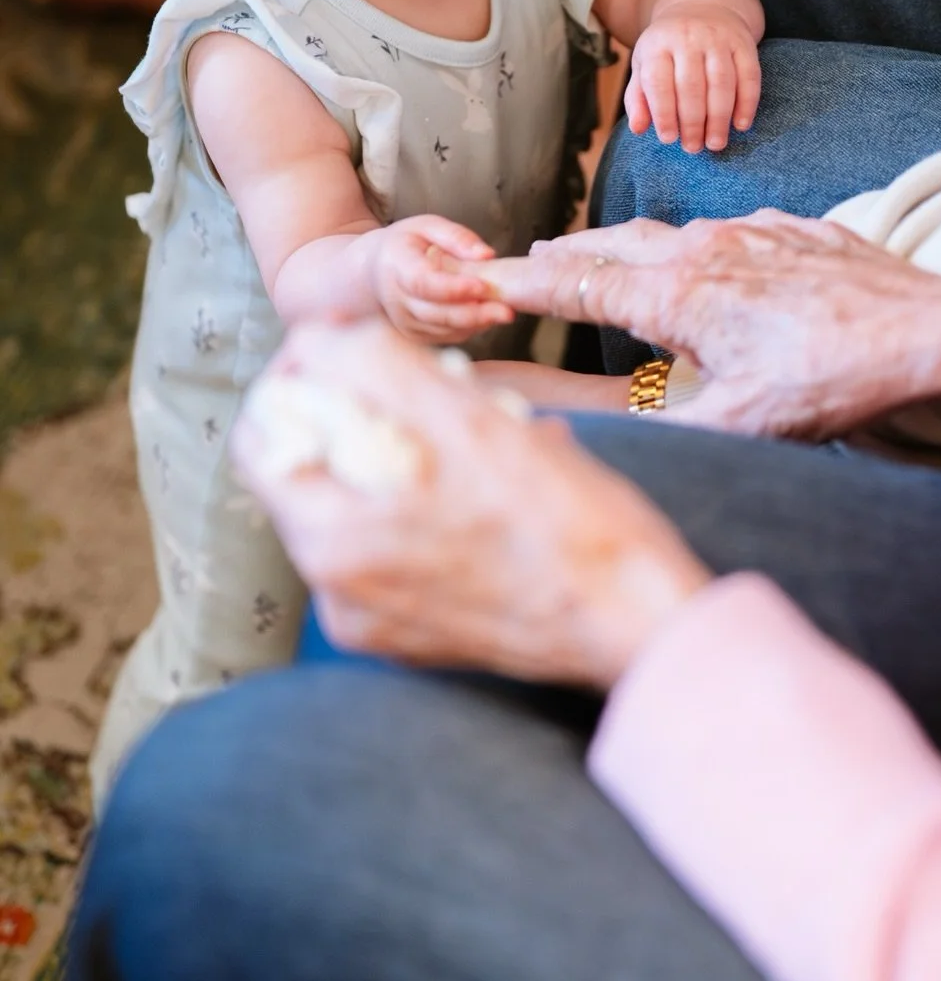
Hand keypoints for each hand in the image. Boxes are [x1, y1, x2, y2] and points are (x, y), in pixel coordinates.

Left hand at [232, 321, 710, 684]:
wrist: (638, 624)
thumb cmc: (567, 525)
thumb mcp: (468, 420)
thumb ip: (374, 367)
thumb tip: (316, 338)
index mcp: (331, 539)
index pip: (263, 437)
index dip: (301, 378)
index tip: (355, 350)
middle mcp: (336, 594)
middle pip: (312, 472)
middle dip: (358, 416)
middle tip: (427, 390)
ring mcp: (376, 623)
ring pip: (357, 508)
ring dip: (399, 459)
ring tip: (473, 438)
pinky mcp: (417, 641)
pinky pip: (395, 555)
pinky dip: (426, 513)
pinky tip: (490, 496)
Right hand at [368, 215, 513, 343]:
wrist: (375, 270)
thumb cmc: (407, 244)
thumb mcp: (428, 226)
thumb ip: (457, 237)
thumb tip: (487, 255)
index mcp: (396, 265)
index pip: (423, 282)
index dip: (453, 288)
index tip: (482, 286)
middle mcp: (395, 298)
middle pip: (435, 313)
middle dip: (474, 314)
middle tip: (507, 311)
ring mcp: (403, 320)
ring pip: (442, 328)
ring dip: (475, 324)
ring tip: (503, 312)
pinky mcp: (413, 334)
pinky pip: (444, 336)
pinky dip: (468, 329)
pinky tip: (486, 316)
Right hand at [480, 212, 940, 439]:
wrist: (926, 328)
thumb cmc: (834, 379)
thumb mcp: (743, 425)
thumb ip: (667, 431)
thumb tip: (602, 449)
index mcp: (680, 296)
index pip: (580, 284)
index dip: (525, 283)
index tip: (483, 279)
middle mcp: (707, 251)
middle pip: (614, 245)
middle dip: (566, 255)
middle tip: (530, 261)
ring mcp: (754, 233)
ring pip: (670, 234)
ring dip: (628, 247)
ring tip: (603, 255)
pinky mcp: (797, 231)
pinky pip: (729, 231)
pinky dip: (696, 244)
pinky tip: (705, 256)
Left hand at [626, 4, 761, 152]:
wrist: (702, 8)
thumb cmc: (668, 49)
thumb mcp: (645, 65)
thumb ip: (638, 97)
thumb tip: (638, 129)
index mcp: (658, 44)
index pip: (659, 82)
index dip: (663, 113)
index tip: (669, 139)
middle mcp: (688, 37)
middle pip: (692, 86)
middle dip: (693, 122)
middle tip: (694, 148)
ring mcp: (718, 38)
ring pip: (721, 82)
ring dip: (719, 118)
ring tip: (715, 143)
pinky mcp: (743, 43)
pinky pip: (749, 75)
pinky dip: (747, 103)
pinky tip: (741, 125)